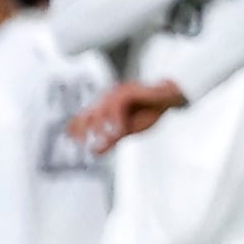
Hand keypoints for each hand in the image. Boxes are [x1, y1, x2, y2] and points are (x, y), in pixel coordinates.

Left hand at [71, 80, 185, 150]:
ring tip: (103, 139)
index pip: (85, 117)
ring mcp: (116, 93)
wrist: (169, 99)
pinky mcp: (127, 91)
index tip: (74, 143)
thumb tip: (95, 153)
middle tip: (81, 143)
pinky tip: (120, 130)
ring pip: (101, 110)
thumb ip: (111, 139)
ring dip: (101, 126)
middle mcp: (107, 98)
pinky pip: (116, 105)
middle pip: (88, 113)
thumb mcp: (128, 130)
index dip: (77, 129)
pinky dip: (116, 119)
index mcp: (105, 106)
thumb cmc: (149, 112)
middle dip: (83, 128)